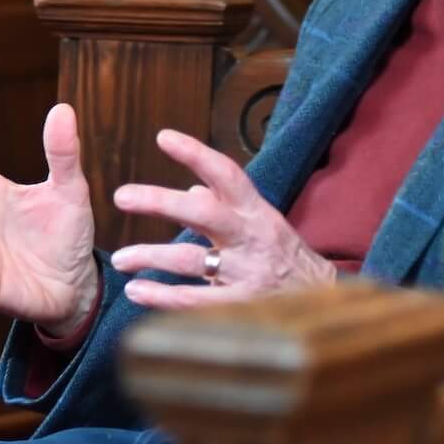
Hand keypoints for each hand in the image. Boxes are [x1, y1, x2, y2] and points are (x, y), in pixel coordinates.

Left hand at [107, 127, 334, 307]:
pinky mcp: (241, 305)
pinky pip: (195, 301)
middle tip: (121, 196)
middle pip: (203, 213)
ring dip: (150, 256)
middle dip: (160, 202)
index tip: (163, 137)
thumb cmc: (282, 255)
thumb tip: (193, 190)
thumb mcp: (261, 223)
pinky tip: (136, 291)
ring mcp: (246, 272)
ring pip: (191, 260)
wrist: (323, 302)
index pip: (226, 174)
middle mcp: (250, 237)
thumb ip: (226, 206)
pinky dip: (162, 296)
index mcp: (255, 211)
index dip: (196, 154)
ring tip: (120, 259)